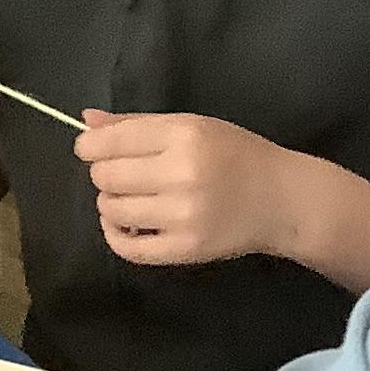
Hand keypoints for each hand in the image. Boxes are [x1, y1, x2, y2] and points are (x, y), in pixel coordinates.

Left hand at [76, 114, 300, 267]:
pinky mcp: (186, 249)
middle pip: (106, 176)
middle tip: (122, 175)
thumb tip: (87, 121)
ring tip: (130, 199)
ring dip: (111, 203)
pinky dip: (116, 236)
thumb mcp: (193, 126)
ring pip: (112, 210)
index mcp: (184, 136)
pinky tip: (126, 227)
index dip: (90, 146)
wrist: (282, 200)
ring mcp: (183, 215)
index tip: (90, 150)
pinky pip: (129, 249)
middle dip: (104, 174)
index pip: (111, 141)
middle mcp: (181, 174)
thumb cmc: (237, 156)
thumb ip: (139, 124)